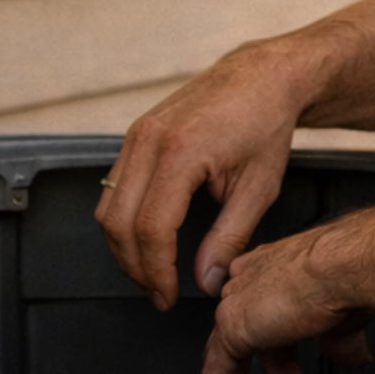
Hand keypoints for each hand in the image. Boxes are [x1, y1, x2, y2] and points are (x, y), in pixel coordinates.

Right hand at [96, 45, 312, 309]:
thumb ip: (230, 238)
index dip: (156, 271)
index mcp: (180, 152)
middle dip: (134, 267)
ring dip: (123, 247)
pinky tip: (147, 240)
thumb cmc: (266, 124)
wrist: (263, 77)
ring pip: (107, 208)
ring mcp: (136, 135)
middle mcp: (148, 141)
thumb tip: (206, 281)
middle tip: (159, 293)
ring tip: (152, 274)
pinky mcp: (135, 135)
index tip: (169, 296)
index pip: (151, 228)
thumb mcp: (259, 188)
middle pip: (117, 223)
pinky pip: (114, 187)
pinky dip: (124, 220)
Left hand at [201, 224, 373, 373]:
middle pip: (246, 334)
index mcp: (278, 270)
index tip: (284, 363)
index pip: (266, 309)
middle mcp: (252, 281)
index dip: (273, 340)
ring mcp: (238, 302)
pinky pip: (217, 369)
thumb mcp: (346, 314)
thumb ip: (340, 340)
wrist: (344, 263)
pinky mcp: (233, 327)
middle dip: (259, 370)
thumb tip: (353, 359)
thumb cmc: (350, 270)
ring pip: (225, 352)